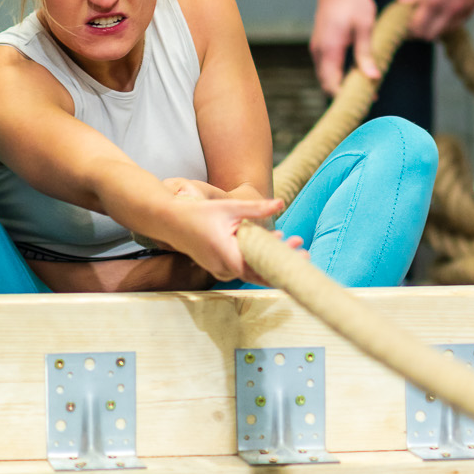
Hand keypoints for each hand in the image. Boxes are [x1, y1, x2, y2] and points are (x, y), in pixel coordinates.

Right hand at [177, 194, 303, 281]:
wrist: (169, 222)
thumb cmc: (198, 214)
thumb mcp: (230, 208)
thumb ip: (256, 208)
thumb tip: (281, 203)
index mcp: (229, 256)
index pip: (262, 270)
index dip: (284, 265)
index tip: (302, 257)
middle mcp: (224, 269)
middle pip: (260, 271)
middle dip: (282, 261)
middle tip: (305, 251)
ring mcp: (220, 270)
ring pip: (252, 268)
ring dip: (270, 257)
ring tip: (292, 243)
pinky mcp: (218, 266)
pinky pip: (242, 265)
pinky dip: (257, 256)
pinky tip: (271, 241)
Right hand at [311, 0, 378, 94]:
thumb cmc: (352, 1)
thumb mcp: (364, 26)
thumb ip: (366, 54)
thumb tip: (372, 78)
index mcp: (329, 49)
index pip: (332, 85)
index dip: (345, 100)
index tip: (363, 105)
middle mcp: (319, 51)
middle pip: (327, 84)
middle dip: (345, 96)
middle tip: (369, 101)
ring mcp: (318, 48)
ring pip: (326, 77)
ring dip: (342, 86)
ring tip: (366, 91)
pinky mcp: (321, 44)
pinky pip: (328, 67)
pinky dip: (339, 75)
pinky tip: (357, 75)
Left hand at [401, 0, 473, 40]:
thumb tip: (403, 1)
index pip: (417, 27)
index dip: (408, 28)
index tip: (405, 22)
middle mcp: (450, 9)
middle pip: (430, 36)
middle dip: (420, 32)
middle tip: (416, 21)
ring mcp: (465, 9)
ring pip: (446, 31)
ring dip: (436, 26)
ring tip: (431, 13)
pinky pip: (459, 21)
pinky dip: (450, 20)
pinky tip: (445, 7)